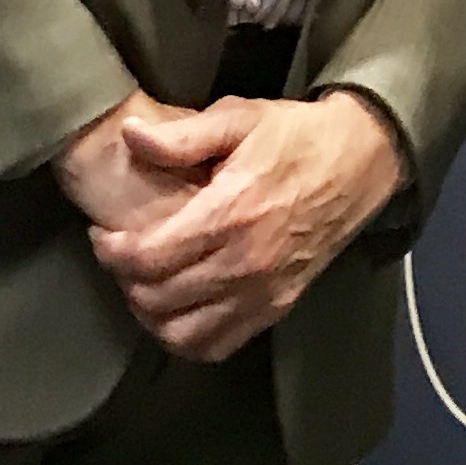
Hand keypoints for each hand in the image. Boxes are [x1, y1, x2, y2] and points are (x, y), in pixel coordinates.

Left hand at [56, 87, 403, 362]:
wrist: (361, 162)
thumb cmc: (296, 137)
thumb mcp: (240, 118)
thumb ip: (182, 136)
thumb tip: (130, 137)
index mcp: (230, 213)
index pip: (148, 257)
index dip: (111, 251)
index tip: (104, 234)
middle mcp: (245, 263)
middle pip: (157, 298)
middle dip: (124, 278)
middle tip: (119, 254)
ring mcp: (263, 292)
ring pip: (182, 333)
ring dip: (150, 314)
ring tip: (143, 284)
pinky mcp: (277, 307)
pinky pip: (218, 345)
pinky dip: (188, 338)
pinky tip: (177, 310)